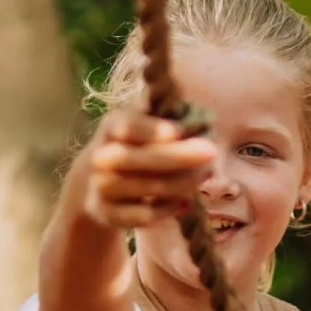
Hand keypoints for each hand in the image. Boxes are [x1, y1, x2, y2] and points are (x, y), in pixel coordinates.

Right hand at [82, 110, 214, 230]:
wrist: (97, 181)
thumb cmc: (133, 144)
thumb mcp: (140, 120)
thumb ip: (158, 107)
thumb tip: (180, 96)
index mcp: (111, 128)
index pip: (128, 127)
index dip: (152, 130)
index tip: (179, 131)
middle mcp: (101, 158)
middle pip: (141, 158)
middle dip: (180, 156)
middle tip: (212, 152)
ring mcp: (103, 187)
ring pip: (151, 187)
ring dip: (184, 182)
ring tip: (205, 173)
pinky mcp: (109, 214)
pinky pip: (147, 215)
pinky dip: (171, 208)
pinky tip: (186, 201)